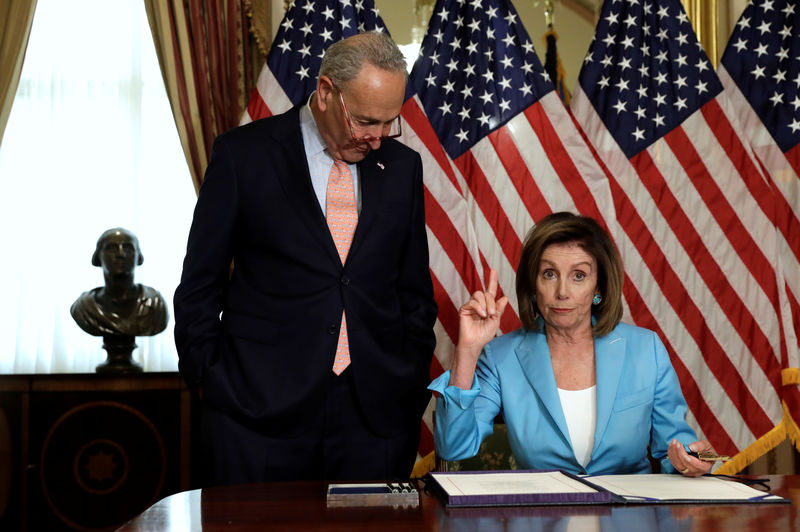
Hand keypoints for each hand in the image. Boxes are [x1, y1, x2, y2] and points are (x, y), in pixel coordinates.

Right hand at [449, 268, 507, 388]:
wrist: (476, 342)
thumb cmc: (484, 334)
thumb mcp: (496, 321)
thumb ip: (499, 309)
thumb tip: (504, 297)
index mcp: (487, 305)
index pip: (490, 290)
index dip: (492, 280)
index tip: (493, 270)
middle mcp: (479, 303)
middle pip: (485, 293)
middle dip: (491, 301)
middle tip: (492, 313)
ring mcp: (471, 305)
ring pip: (478, 295)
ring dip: (485, 304)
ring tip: (486, 315)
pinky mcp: (464, 309)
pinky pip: (472, 302)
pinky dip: (478, 307)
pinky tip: (481, 314)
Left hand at [667, 438, 713, 476]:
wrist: (705, 452)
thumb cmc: (707, 450)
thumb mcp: (708, 445)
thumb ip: (701, 446)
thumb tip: (691, 448)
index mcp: (705, 467)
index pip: (694, 465)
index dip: (687, 458)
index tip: (682, 449)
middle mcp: (696, 471)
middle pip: (684, 465)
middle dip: (678, 452)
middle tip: (677, 443)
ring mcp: (688, 471)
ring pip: (677, 464)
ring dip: (673, 452)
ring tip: (674, 442)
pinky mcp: (682, 469)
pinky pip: (674, 463)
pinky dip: (671, 454)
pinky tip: (672, 446)